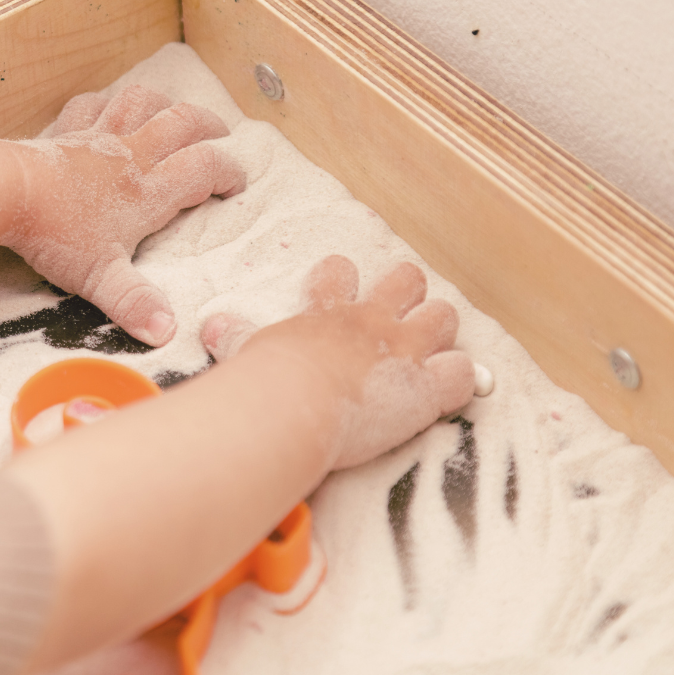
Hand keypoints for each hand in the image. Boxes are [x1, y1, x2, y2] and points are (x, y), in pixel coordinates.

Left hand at [4, 86, 245, 346]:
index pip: (202, 170)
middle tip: (222, 133)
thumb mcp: (101, 278)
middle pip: (182, 123)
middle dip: (208, 125)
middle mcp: (130, 156)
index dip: (228, 172)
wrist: (8, 194)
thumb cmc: (56, 236)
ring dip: (163, 102)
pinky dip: (106, 102)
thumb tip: (167, 333)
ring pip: (141, 103)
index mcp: (147, 192)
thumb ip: (135, 304)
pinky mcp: (67, 131)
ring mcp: (98, 138)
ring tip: (173, 108)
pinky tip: (109, 107)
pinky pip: (92, 104)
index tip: (237, 184)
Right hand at [201, 255, 474, 468]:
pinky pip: (462, 373)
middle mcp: (371, 321)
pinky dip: (459, 382)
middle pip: (406, 280)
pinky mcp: (426, 386)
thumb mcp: (246, 349)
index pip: (339, 273)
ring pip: (444, 316)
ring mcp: (403, 350)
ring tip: (432, 351)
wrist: (294, 401)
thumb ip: (235, 336)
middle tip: (400, 317)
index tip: (341, 285)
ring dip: (440, 332)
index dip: (343, 278)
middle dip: (409, 293)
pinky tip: (448, 392)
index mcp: (327, 311)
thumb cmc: (266, 379)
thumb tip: (211, 327)